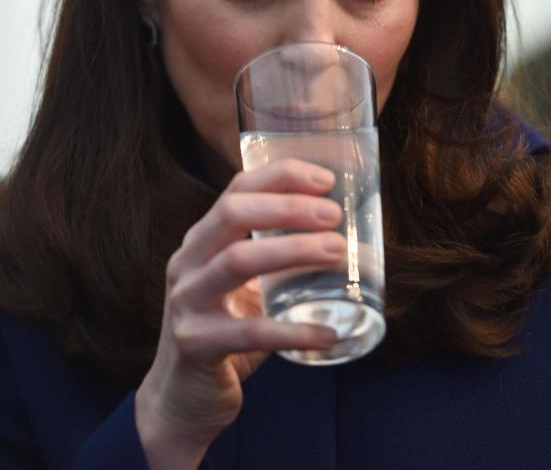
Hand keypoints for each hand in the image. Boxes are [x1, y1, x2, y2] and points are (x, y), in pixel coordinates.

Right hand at [135, 158, 344, 468]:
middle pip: (233, 213)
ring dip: (292, 251)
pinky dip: (294, 331)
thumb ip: (273, 258)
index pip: (237, 189)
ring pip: (237, 260)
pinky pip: (249, 332)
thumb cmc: (224, 330)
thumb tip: (344, 238)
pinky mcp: (196, 344)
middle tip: (334, 216)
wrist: (179, 400)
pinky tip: (328, 334)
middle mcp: (188, 261)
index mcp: (201, 239)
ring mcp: (187, 301)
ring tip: (336, 253)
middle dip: (288, 207)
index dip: (281, 177)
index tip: (326, 179)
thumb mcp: (242, 285)